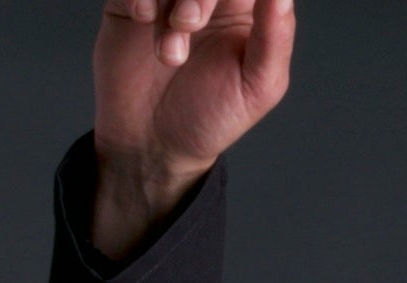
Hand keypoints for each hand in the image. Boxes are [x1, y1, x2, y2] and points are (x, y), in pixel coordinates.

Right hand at [90, 0, 295, 261]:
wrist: (152, 144)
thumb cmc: (209, 118)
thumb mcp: (257, 87)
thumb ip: (276, 37)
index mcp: (245, 4)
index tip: (215, 11)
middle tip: (188, 24)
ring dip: (168, 1)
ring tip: (169, 54)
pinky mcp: (130, 0)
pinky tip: (142, 20)